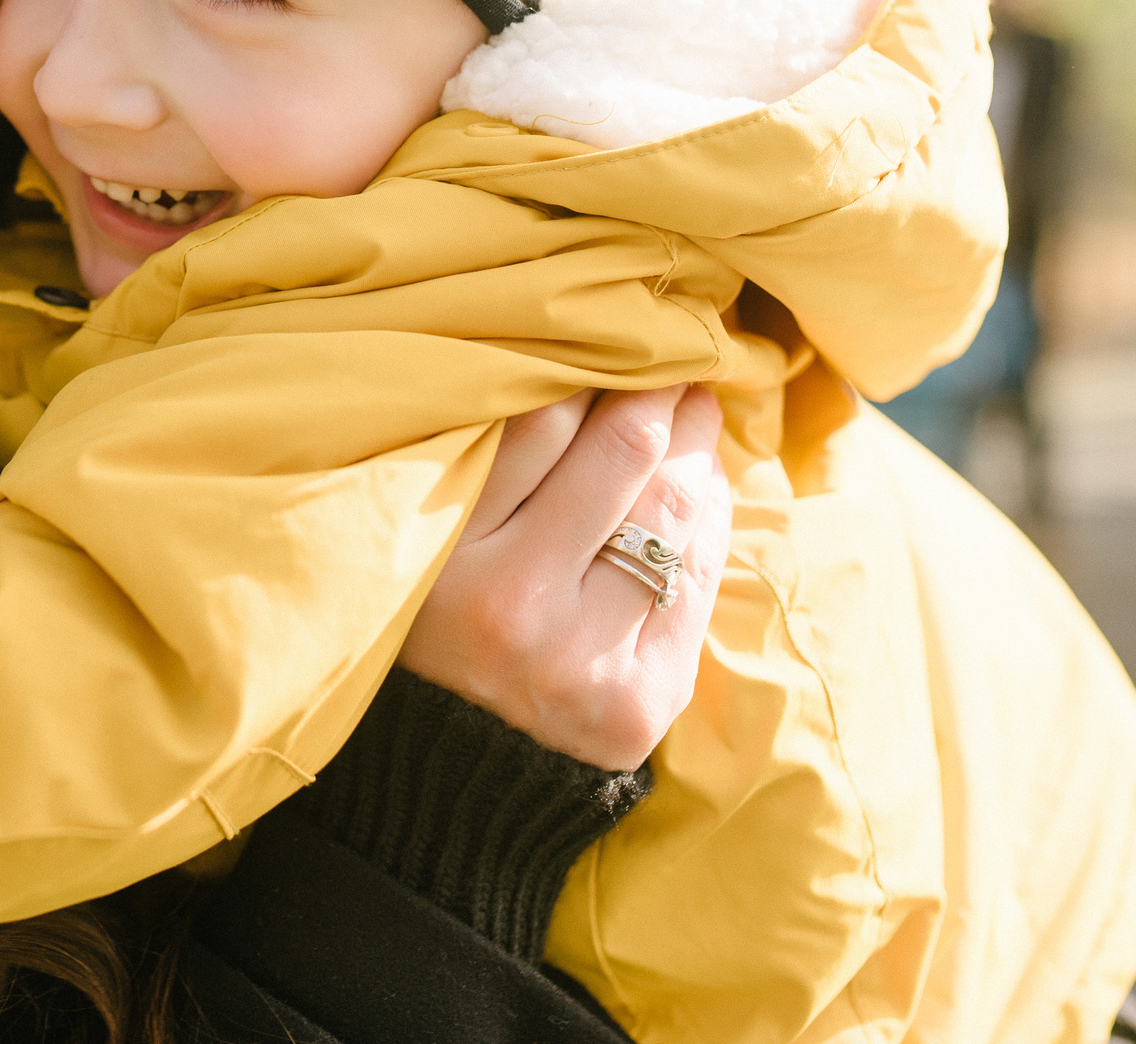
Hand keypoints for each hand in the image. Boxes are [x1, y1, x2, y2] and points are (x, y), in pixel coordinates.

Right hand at [399, 386, 730, 770]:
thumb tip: (578, 365)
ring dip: (699, 448)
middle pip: (622, 454)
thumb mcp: (425, 553)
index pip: (539, 422)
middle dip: (663, 392)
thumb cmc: (433, 643)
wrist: (451, 794)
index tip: (611, 339)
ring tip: (699, 411)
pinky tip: (706, 488)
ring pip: (674, 513)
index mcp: (447, 559)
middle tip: (677, 360)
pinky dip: (710, 521)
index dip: (589, 367)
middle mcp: (517, 606)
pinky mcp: (644, 699)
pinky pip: (699, 581)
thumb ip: (484, 468)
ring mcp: (587, 657)